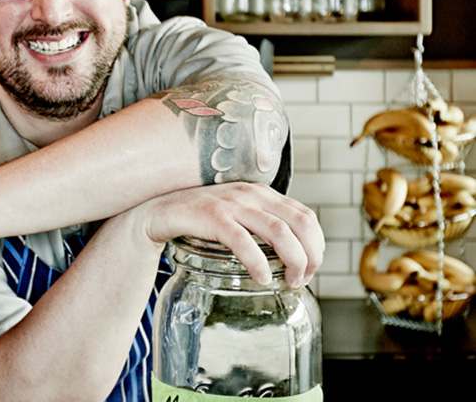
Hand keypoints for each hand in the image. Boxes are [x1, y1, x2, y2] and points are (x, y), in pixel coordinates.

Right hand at [140, 182, 323, 286]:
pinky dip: (257, 263)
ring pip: (279, 232)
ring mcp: (232, 204)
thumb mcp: (237, 216)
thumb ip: (260, 225)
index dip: (317, 246)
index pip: (306, 217)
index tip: (311, 269)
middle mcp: (252, 194)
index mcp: (262, 193)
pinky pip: (243, 241)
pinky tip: (261, 278)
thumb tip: (291, 255)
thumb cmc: (200, 218)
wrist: (158, 212)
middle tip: (301, 279)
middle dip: (310, 257)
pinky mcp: (212, 216)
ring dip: (292, 261)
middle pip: (301, 224)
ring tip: (287, 281)